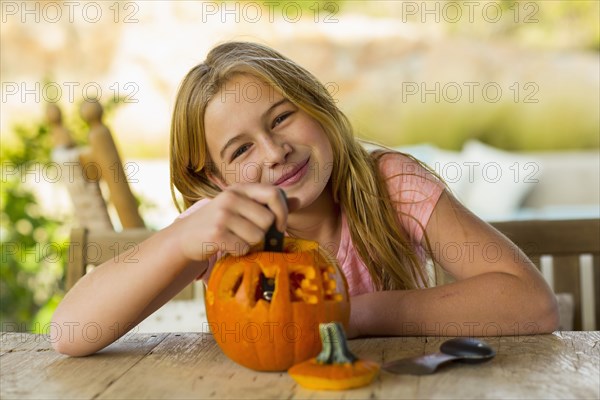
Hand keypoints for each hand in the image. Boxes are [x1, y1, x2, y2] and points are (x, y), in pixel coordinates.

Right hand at [174, 184, 290, 260]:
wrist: (186, 237)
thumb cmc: (220, 223)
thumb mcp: (243, 207)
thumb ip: (269, 204)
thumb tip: (297, 201)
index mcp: (241, 188)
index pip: (274, 193)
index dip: (283, 212)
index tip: (280, 226)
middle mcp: (231, 197)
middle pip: (268, 220)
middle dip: (263, 233)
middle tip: (246, 234)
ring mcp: (222, 215)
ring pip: (257, 237)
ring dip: (250, 244)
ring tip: (235, 239)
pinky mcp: (215, 234)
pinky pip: (243, 248)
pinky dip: (238, 252)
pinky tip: (227, 247)